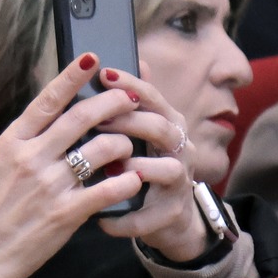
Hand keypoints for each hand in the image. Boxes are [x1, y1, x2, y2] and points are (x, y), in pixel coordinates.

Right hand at [0, 55, 159, 277]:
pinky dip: (126, 181)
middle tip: (132, 97)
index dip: (72, 76)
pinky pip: (108, 189)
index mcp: (13, 141)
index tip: (92, 58)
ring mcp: (49, 185)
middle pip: (82, 117)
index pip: (47, 100)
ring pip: (102, 149)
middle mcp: (30, 158)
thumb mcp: (3, 162)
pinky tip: (133, 179)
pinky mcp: (65, 213)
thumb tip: (59, 108)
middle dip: (114, 102)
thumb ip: (30, 137)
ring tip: (129, 146)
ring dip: (124, 143)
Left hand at [88, 62, 211, 262]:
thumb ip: (134, 102)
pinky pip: (149, 218)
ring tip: (108, 169)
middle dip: (130, 122)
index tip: (104, 74)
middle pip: (161, 128)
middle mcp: (179, 149)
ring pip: (166, 169)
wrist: (168, 218)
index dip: (131, 85)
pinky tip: (101, 219)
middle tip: (98, 120)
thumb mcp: (141, 133)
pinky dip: (125, 219)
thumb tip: (135, 58)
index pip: (153, 98)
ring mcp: (179, 182)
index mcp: (169, 124)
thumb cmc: (146, 166)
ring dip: (136, 167)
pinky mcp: (171, 214)